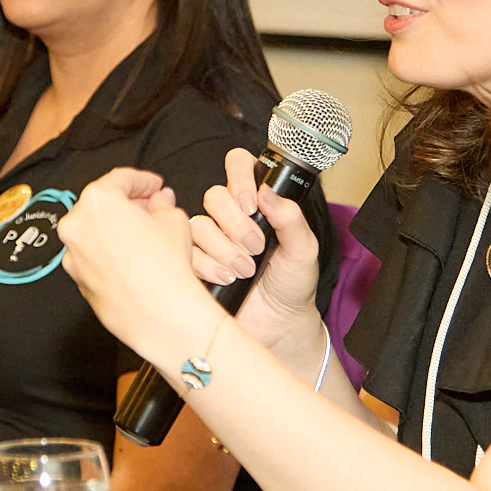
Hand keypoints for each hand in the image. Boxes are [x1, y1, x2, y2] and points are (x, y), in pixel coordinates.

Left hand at [58, 167, 206, 358]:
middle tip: (150, 207)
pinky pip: (94, 256)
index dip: (142, 180)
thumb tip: (160, 201)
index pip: (120, 179)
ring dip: (116, 228)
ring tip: (144, 235)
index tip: (154, 185)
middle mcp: (76, 225)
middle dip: (127, 204)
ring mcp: (73, 254)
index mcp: (97, 201)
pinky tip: (133, 259)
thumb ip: (162, 204)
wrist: (159, 315)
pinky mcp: (77, 279)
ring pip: (95, 232)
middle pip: (101, 204)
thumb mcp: (174, 221)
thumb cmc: (165, 267)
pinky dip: (110, 252)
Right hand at [190, 147, 322, 352]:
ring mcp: (210, 240)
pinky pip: (186, 252)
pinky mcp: (194, 263)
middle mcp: (230, 217)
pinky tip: (227, 278)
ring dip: (224, 249)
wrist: (279, 325)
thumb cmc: (293, 284)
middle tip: (256, 247)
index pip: (238, 165)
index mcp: (256, 204)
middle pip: (214, 196)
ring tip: (245, 270)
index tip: (251, 203)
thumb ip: (291, 218)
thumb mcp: (304, 249)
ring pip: (198, 225)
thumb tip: (268, 193)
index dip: (239, 176)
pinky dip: (208, 266)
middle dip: (235, 224)